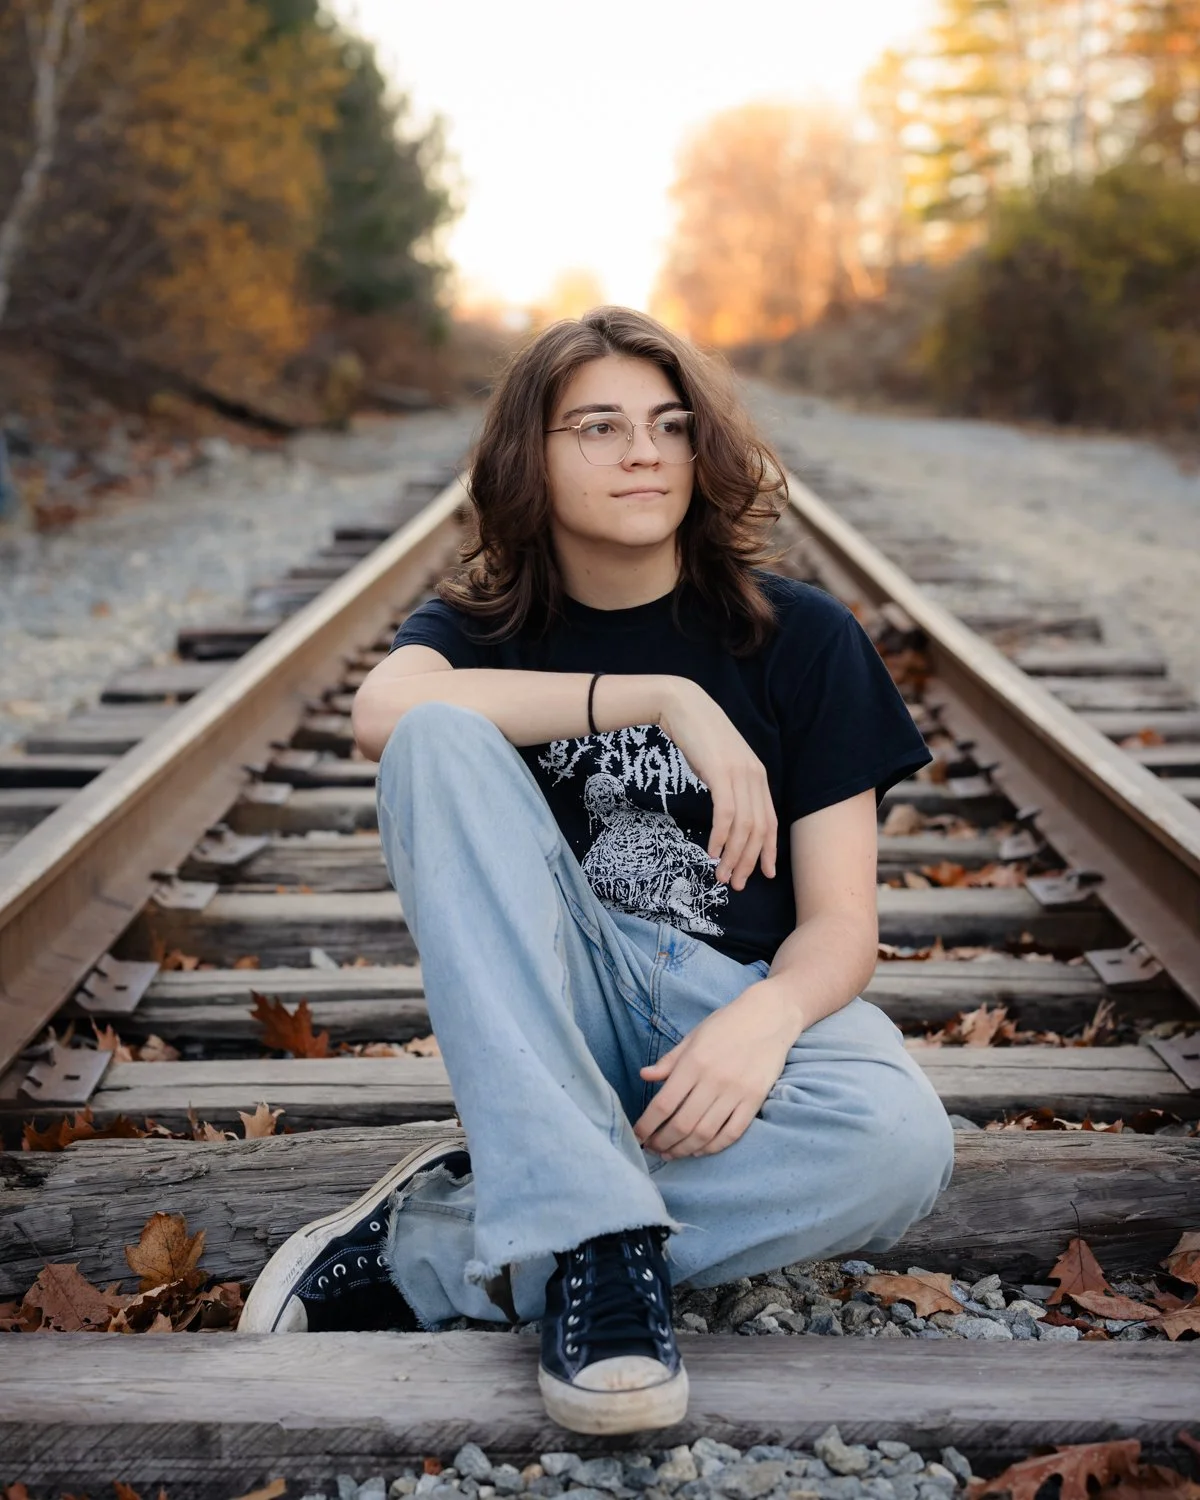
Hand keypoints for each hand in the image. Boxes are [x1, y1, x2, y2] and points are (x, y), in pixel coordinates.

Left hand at [633, 981, 797, 1157]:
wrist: (769, 1016)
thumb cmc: (726, 1024)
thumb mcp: (693, 1037)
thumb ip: (670, 1061)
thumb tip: (644, 1076)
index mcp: (693, 1062)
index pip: (663, 1104)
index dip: (647, 1125)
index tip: (638, 1136)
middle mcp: (713, 1080)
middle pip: (682, 1124)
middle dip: (663, 1141)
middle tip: (653, 1148)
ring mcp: (736, 1092)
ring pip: (705, 1133)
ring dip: (684, 1149)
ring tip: (671, 1153)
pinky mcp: (755, 1100)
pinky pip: (732, 1133)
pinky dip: (713, 1147)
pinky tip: (699, 1150)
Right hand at [658, 679, 777, 890]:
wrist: (683, 706)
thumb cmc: (699, 737)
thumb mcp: (721, 764)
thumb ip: (731, 786)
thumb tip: (729, 816)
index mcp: (758, 777)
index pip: (770, 822)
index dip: (769, 850)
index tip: (765, 874)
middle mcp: (755, 777)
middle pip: (759, 829)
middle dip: (749, 861)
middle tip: (737, 883)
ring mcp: (740, 774)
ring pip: (744, 826)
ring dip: (733, 855)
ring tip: (721, 874)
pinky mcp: (721, 773)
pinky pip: (726, 813)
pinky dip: (721, 836)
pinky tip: (712, 850)